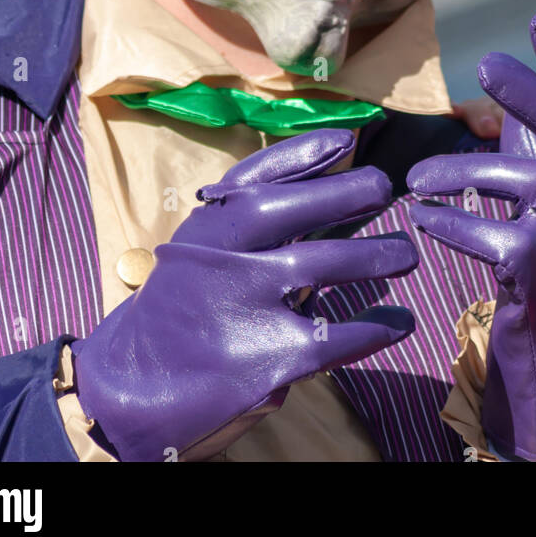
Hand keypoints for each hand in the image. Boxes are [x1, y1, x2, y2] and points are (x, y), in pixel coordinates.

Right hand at [73, 128, 417, 461]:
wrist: (128, 395)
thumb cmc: (178, 308)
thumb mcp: (199, 247)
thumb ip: (253, 205)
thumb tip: (329, 153)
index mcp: (205, 229)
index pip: (259, 176)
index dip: (305, 153)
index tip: (345, 141)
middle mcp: (221, 259)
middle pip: (298, 210)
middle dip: (351, 193)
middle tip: (386, 188)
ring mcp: (244, 309)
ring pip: (327, 264)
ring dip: (377, 255)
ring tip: (406, 254)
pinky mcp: (267, 362)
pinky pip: (340, 336)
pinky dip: (378, 327)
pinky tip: (399, 321)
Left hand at [407, 8, 535, 460]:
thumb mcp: (534, 198)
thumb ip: (523, 145)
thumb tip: (492, 84)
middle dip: (535, 93)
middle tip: (486, 62)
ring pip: (527, 182)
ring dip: (463, 170)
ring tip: (415, 179)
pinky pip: (494, 236)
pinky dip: (453, 224)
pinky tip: (422, 221)